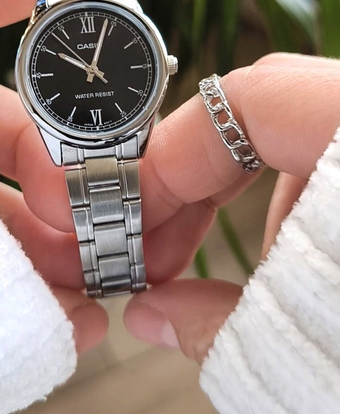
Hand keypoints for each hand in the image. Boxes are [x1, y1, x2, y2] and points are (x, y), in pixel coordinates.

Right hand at [124, 53, 339, 363]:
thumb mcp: (315, 346)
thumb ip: (224, 326)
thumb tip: (151, 316)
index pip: (245, 101)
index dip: (169, 155)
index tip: (128, 208)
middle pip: (265, 112)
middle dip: (197, 182)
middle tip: (156, 241)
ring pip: (300, 136)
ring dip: (246, 200)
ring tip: (224, 271)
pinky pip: (331, 159)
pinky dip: (297, 206)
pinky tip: (284, 264)